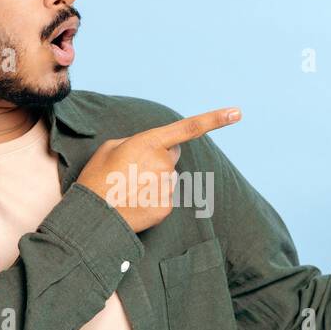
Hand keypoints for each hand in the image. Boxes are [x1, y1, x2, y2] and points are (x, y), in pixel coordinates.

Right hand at [77, 107, 241, 232]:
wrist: (93, 217)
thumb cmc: (97, 179)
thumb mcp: (110, 148)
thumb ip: (136, 141)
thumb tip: (151, 149)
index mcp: (149, 143)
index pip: (189, 128)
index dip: (215, 119)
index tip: (237, 113)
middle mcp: (163, 163)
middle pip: (171, 155)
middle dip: (158, 158)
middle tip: (132, 170)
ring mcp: (167, 186)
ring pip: (167, 178)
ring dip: (153, 180)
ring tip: (129, 189)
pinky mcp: (168, 206)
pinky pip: (165, 196)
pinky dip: (153, 198)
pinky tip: (135, 202)